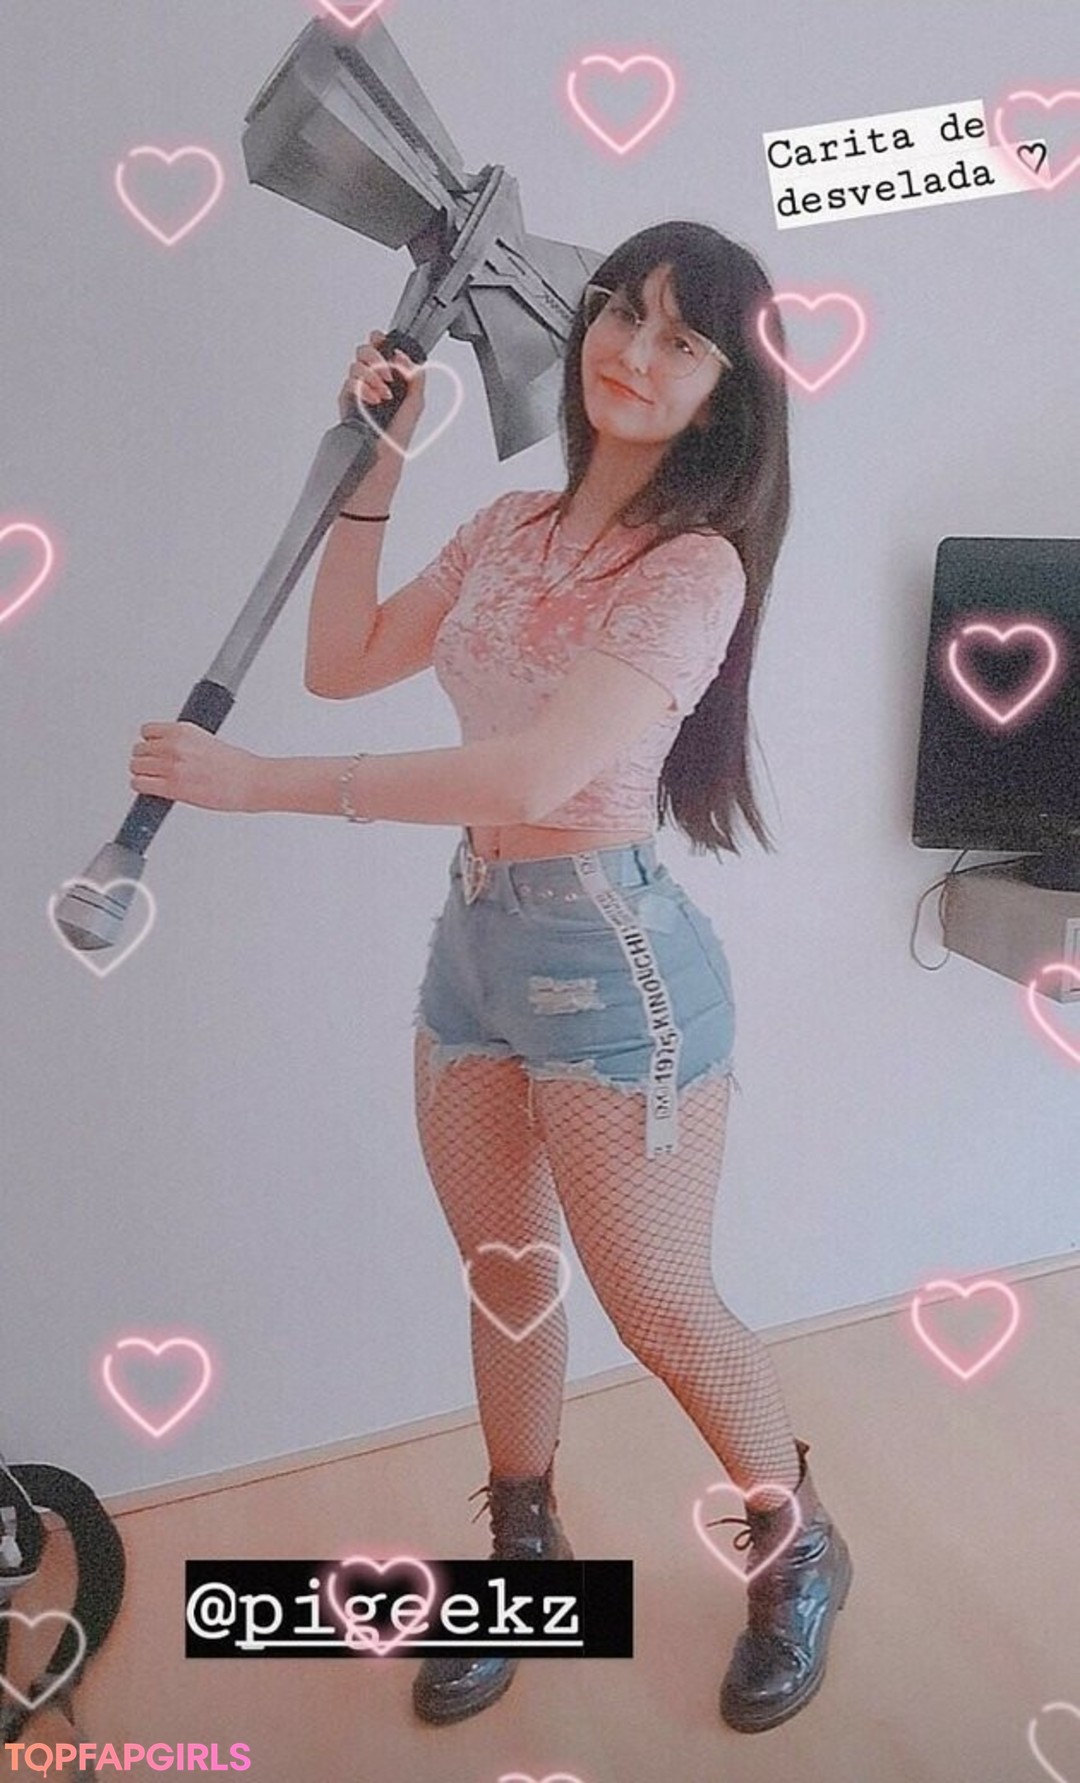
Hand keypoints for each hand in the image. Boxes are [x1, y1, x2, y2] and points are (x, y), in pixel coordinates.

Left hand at [129, 722, 261, 812]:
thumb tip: (166, 750)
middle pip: (139, 749)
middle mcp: (175, 746)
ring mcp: (172, 767)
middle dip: (146, 759)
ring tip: (153, 778)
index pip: (147, 731)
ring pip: (136, 766)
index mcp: (183, 731)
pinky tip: (150, 788)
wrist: (251, 781)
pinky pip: (140, 784)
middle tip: (154, 766)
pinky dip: (142, 787)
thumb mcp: (206, 741)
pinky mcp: (172, 787)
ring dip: (142, 773)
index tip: (154, 749)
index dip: (150, 742)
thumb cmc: (236, 765)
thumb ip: (182, 743)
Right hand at [338, 329, 424, 453]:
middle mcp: (372, 380)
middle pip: (364, 351)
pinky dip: (364, 388)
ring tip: (384, 394)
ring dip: (372, 376)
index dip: (380, 340)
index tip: (384, 340)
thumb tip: (403, 356)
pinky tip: (375, 399)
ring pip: (356, 365)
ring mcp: (358, 389)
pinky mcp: (347, 400)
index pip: (380, 349)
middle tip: (388, 375)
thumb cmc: (399, 433)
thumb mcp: (416, 402)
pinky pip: (350, 382)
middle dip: (376, 358)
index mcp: (388, 377)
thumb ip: (415, 376)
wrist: (385, 455)